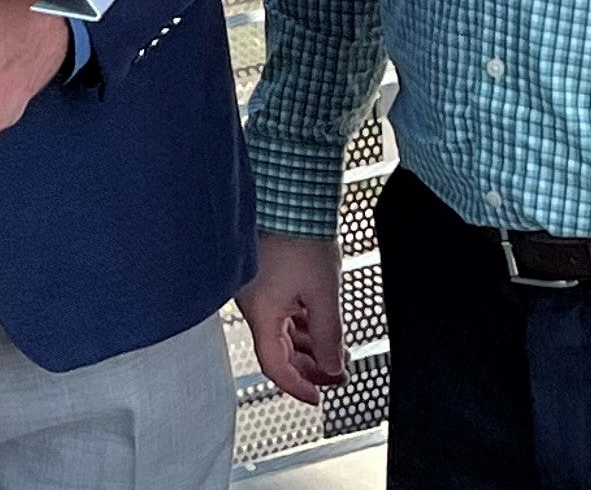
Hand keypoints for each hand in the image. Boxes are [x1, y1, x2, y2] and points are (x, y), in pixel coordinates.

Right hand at [240, 229, 347, 403]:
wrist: (290, 194)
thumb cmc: (299, 233)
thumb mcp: (323, 292)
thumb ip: (328, 336)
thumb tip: (331, 366)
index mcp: (261, 311)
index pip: (274, 365)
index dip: (297, 386)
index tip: (317, 396)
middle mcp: (253, 303)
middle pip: (279, 350)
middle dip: (310, 366)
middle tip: (337, 374)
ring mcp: (258, 290)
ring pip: (282, 332)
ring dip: (309, 346)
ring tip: (336, 352)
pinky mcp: (266, 276)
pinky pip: (282, 313)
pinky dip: (302, 325)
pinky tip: (321, 327)